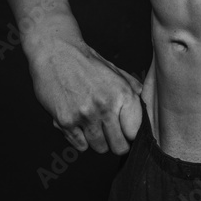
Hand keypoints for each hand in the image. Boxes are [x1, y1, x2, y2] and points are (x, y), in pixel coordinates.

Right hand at [29, 39, 142, 154]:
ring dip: (98, 141)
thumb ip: (131, 87)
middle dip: (116, 143)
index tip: (126, 132)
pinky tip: (79, 123)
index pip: (135, 132)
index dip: (130, 134)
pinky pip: (79, 146)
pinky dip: (80, 139)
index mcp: (122, 94)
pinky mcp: (65, 122)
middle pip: (119, 146)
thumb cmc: (86, 61)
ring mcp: (85, 116)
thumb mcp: (114, 70)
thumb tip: (144, 104)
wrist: (55, 52)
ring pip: (99, 148)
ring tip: (93, 125)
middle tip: (111, 135)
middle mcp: (106, 106)